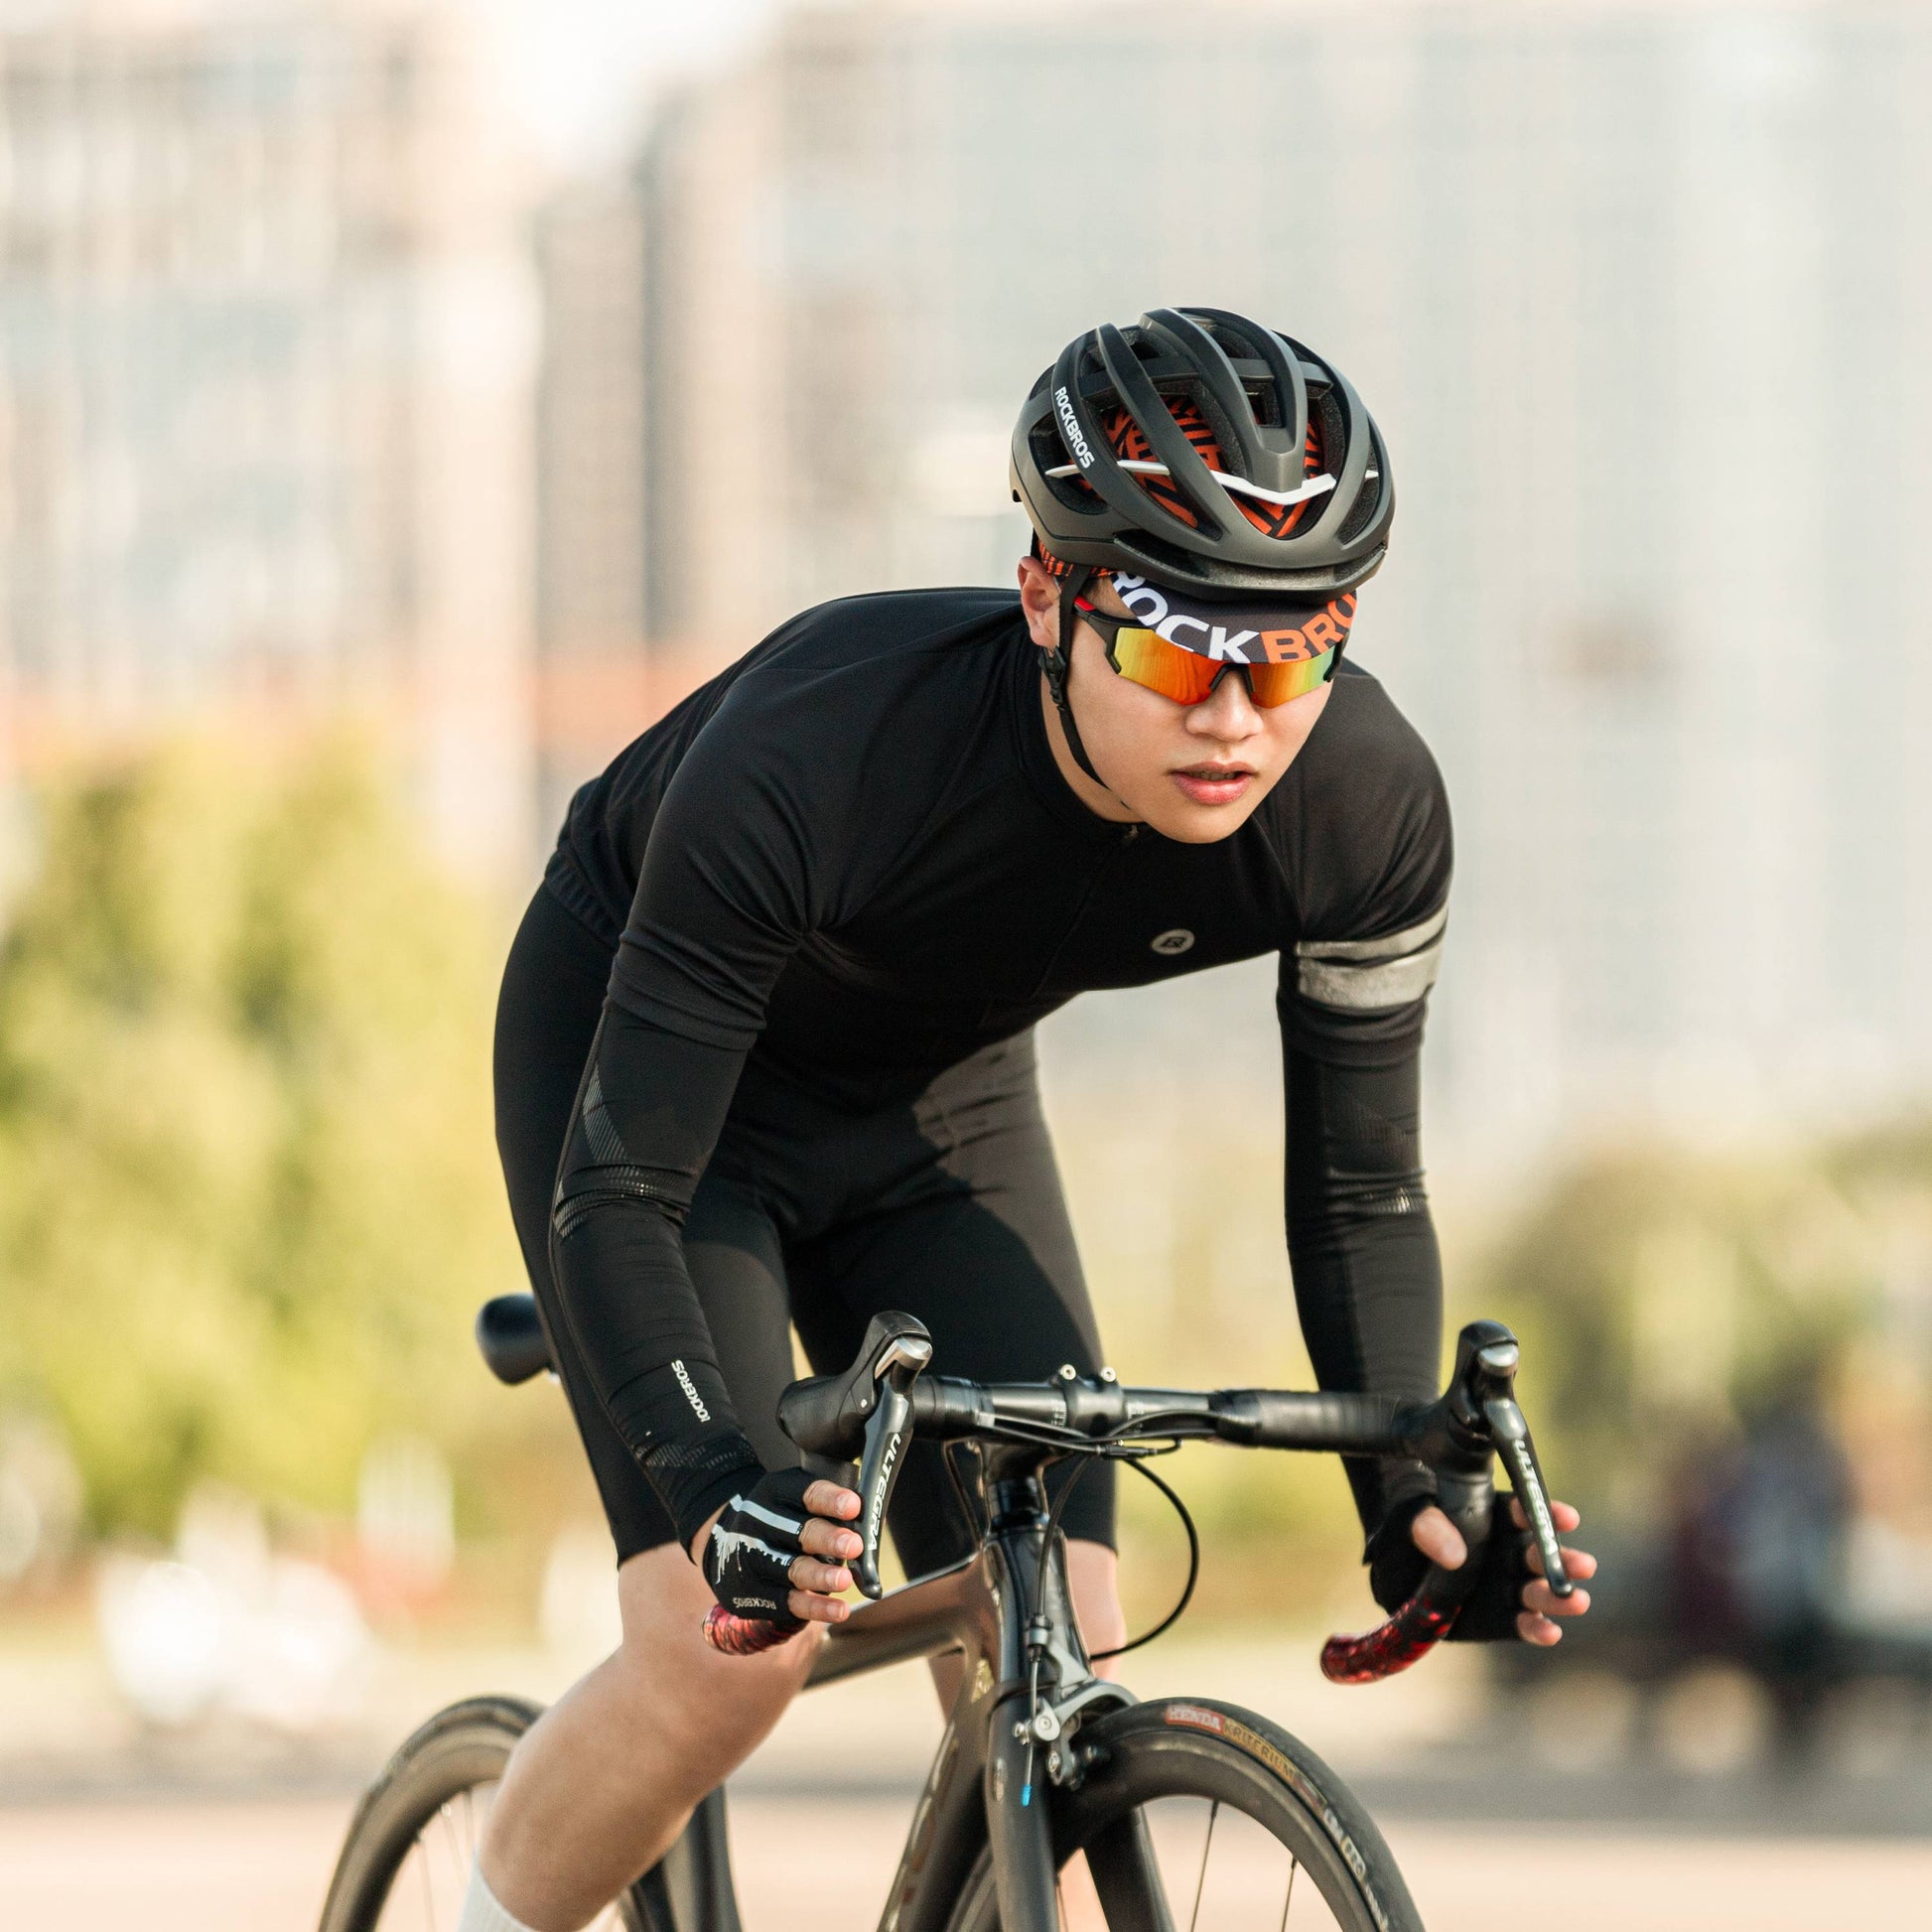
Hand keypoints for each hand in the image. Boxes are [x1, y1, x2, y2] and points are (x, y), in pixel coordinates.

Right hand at [692, 1476, 863, 1626]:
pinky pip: (787, 1602)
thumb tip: (875, 1520)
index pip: (806, 1494)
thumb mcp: (798, 1500)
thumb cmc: (783, 1521)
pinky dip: (815, 1608)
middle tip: (853, 1545)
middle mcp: (759, 1522)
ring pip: (791, 1569)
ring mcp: (752, 1559)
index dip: (830, 1500)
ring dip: (820, 1576)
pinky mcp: (751, 1594)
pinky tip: (839, 1610)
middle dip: (827, 1539)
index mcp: (776, 1493)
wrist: (729, 1544)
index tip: (854, 1506)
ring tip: (844, 1580)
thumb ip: (833, 1507)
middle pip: (797, 1531)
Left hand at [1410, 1495, 1595, 1644]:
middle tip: (1584, 1565)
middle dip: (1561, 1559)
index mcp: (1492, 1516)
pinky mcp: (1500, 1617)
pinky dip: (1536, 1629)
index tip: (1566, 1517)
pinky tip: (1550, 1632)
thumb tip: (1455, 1554)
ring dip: (1557, 1596)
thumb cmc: (1405, 1531)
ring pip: (1537, 1590)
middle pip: (1539, 1553)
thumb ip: (1428, 1527)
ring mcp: (1506, 1584)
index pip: (1522, 1511)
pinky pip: (1521, 1623)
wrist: (1393, 1568)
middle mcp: (1507, 1549)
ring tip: (1577, 1601)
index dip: (1544, 1514)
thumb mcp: (1409, 1518)